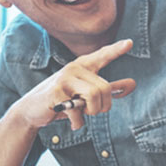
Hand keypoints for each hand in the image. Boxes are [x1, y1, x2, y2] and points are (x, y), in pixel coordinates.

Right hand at [8, 39, 136, 130]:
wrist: (31, 110)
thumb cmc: (63, 101)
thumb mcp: (86, 94)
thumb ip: (109, 89)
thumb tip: (134, 83)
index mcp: (83, 66)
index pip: (102, 56)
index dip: (116, 50)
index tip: (130, 43)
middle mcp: (74, 68)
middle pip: (105, 88)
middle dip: (102, 106)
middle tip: (90, 111)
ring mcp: (64, 78)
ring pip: (94, 97)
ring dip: (91, 112)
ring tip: (81, 114)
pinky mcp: (56, 92)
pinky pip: (78, 110)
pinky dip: (78, 122)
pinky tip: (72, 122)